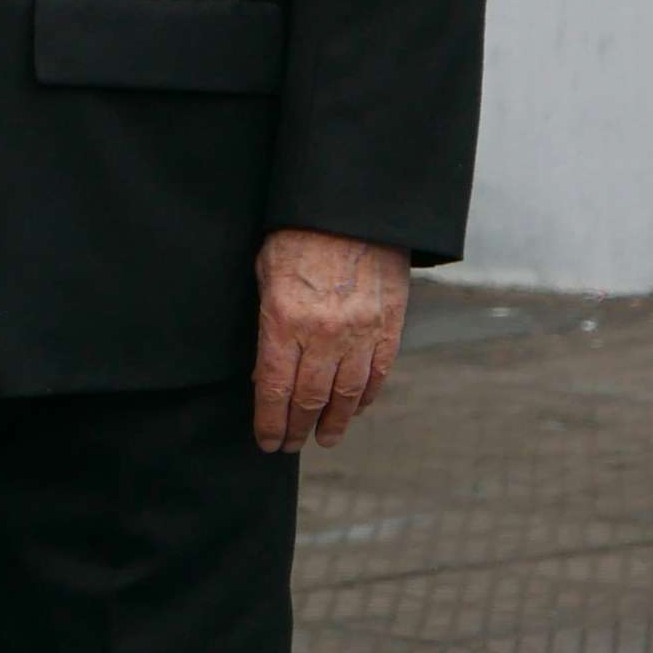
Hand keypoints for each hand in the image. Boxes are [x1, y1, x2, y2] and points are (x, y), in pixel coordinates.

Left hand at [252, 230, 408, 453]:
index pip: (273, 389)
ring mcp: (360, 332)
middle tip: (290, 445)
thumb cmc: (299, 234)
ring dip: (334, 423)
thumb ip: (266, 324)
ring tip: (324, 438)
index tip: (267, 441)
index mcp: (284, 320)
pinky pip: (377, 374)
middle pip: (308, 399)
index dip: (270, 422)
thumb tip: (264, 373)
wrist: (353, 207)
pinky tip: (354, 409)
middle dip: (297, 429)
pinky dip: (365, 397)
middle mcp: (322, 333)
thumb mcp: (266, 274)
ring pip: (345, 395)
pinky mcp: (388, 326)